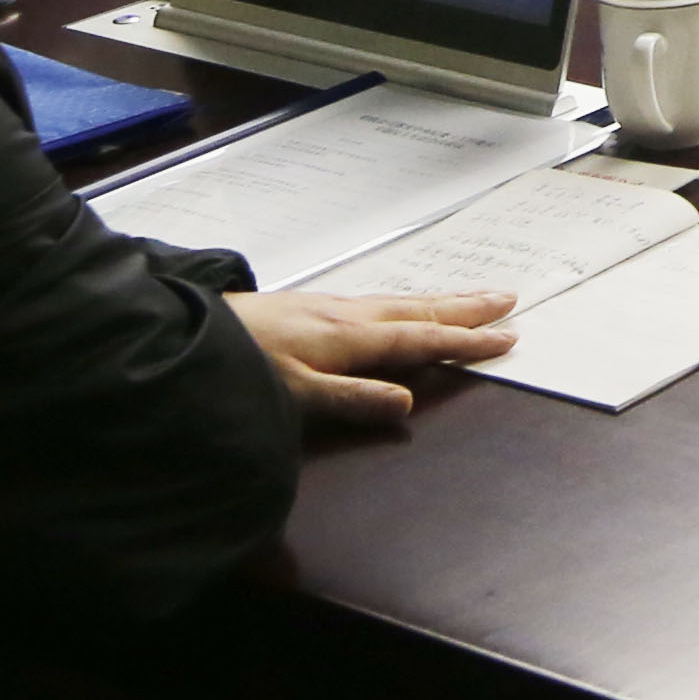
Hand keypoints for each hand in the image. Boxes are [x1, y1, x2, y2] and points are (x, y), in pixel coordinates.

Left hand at [233, 288, 519, 428]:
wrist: (189, 334)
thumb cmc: (241, 367)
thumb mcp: (295, 394)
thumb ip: (352, 399)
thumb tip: (408, 402)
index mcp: (352, 338)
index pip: (422, 339)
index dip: (466, 342)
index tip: (508, 338)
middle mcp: (349, 317)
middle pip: (420, 309)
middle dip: (466, 308)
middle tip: (509, 300)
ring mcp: (332, 308)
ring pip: (401, 302)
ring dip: (441, 301)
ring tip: (473, 297)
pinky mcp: (314, 308)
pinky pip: (380, 301)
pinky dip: (408, 302)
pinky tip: (401, 306)